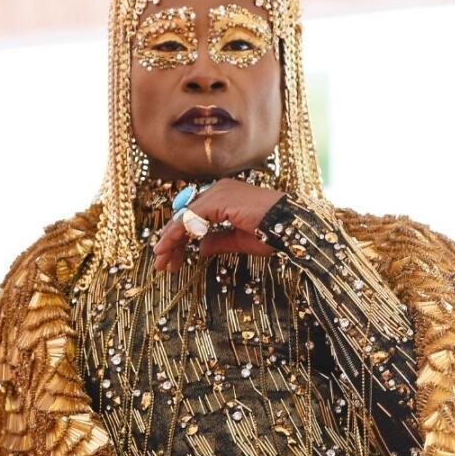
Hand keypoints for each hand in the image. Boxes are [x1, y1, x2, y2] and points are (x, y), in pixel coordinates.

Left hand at [153, 179, 285, 271]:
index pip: (193, 217)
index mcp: (224, 197)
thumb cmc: (274, 233)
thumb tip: (201, 249)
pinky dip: (177, 233)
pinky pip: (191, 217)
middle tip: (161, 264)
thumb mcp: (239, 241)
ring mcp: (218, 192)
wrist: (293, 227)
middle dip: (171, 242)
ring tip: (161, 261)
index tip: (171, 260)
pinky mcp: (219, 199)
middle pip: (185, 217)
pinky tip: (170, 249)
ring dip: (170, 241)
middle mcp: (218, 190)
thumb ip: (218, 241)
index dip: (179, 239)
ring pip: (184, 217)